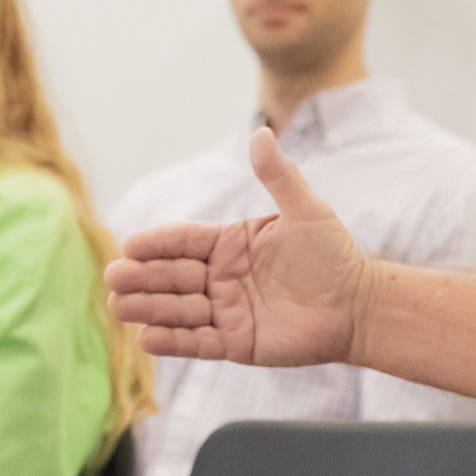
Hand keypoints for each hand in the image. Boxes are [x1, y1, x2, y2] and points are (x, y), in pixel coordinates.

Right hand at [106, 128, 370, 366]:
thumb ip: (280, 176)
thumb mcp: (307, 211)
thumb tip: (262, 132)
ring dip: (148, 307)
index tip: (130, 245)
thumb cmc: (336, 255)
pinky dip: (172, 341)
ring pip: (176, 308)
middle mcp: (219, 276)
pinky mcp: (234, 342)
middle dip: (142, 276)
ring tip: (119, 305)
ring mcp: (224, 310)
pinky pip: (196, 342)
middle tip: (115, 277)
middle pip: (170, 274)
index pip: (183, 240)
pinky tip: (148, 339)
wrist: (360, 306)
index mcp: (228, 243)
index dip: (156, 243)